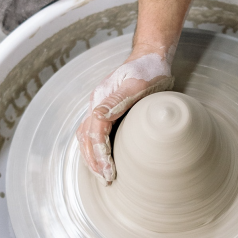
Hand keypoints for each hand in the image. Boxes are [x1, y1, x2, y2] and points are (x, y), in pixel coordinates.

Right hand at [76, 45, 174, 184]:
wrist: (151, 57)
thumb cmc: (148, 69)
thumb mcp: (137, 83)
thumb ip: (118, 100)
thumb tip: (98, 117)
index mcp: (101, 98)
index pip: (95, 133)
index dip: (100, 155)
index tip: (110, 172)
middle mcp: (97, 104)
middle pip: (86, 138)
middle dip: (94, 162)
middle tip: (106, 180)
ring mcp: (100, 107)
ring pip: (86, 137)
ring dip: (92, 158)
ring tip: (102, 175)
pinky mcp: (107, 111)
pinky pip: (94, 133)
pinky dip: (95, 149)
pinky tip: (103, 160)